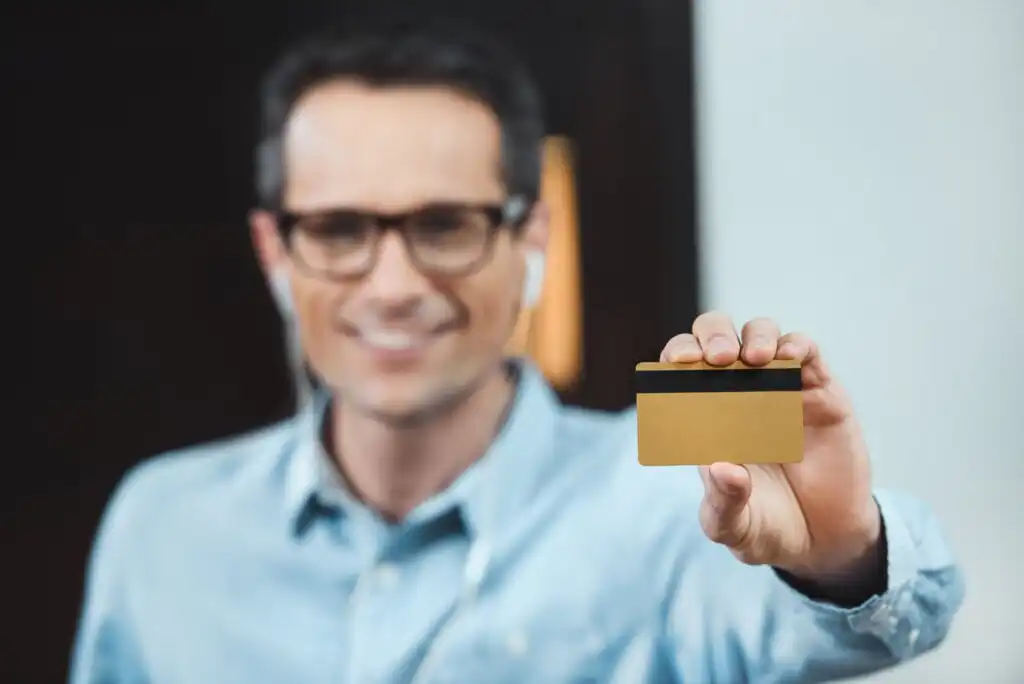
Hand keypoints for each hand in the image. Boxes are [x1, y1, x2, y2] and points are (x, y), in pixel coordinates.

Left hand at [661, 312, 881, 582]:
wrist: (825, 541)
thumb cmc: (767, 528)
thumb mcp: (736, 528)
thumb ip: (723, 503)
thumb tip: (720, 467)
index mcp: (706, 417)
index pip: (681, 369)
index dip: (676, 356)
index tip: (677, 363)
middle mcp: (739, 394)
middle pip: (717, 336)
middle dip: (713, 335)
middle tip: (718, 359)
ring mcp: (780, 389)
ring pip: (762, 334)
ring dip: (756, 337)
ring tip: (756, 359)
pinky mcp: (820, 393)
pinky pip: (807, 353)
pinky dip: (797, 347)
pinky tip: (789, 360)